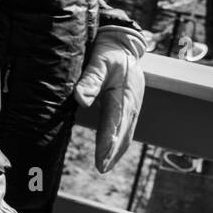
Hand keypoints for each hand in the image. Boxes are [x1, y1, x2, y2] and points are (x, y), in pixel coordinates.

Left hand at [74, 26, 146, 172]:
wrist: (123, 44)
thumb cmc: (109, 52)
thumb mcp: (99, 61)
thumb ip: (90, 80)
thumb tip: (80, 100)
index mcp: (125, 94)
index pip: (115, 122)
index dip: (109, 141)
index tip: (102, 156)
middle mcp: (131, 103)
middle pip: (123, 132)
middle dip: (113, 152)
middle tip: (101, 168)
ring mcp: (132, 106)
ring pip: (126, 133)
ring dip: (116, 150)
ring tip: (104, 166)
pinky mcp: (128, 106)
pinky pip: (125, 128)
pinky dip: (119, 142)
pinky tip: (110, 151)